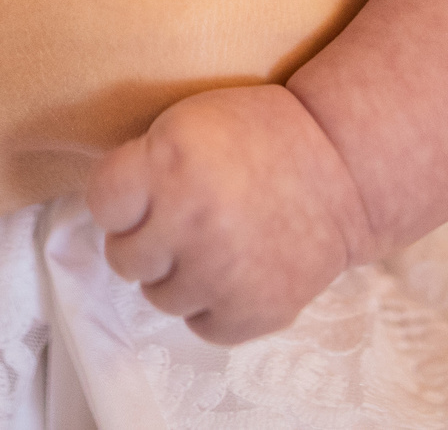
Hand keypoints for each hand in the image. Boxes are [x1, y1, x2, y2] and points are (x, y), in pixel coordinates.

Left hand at [86, 82, 373, 344]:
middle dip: (146, 240)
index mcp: (169, 162)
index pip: (102, 203)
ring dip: (179, 275)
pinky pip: (200, 325)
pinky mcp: (253, 311)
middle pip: (124, 258)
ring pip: (159, 297)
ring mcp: (221, 272)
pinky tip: (237, 270)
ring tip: (215, 244)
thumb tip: (106, 218)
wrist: (345, 170)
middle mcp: (190, 219)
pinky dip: (214, 304)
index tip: (146, 193)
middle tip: (183, 220)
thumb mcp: (190, 123)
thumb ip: (144, 163)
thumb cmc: (260, 137)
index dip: (122, 198)